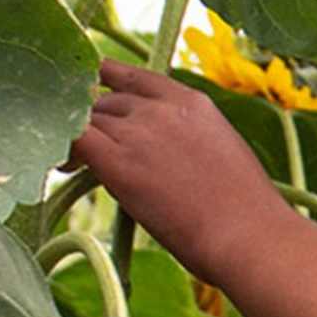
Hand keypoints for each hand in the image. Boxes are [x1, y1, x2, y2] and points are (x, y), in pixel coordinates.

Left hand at [59, 58, 297, 291]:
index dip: (111, 82)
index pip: (135, 77)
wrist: (250, 238)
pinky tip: (66, 167)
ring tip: (74, 163)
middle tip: (91, 150)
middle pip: (106, 102)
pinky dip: (65, 150)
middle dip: (97, 123)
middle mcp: (160, 109)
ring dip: (80, 140)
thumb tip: (168, 159)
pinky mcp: (117, 163)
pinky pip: (73, 141)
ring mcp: (137, 132)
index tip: (100, 92)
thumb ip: (191, 141)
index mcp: (192, 103)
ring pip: (87, 121)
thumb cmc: (249, 215)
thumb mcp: (226, 156)